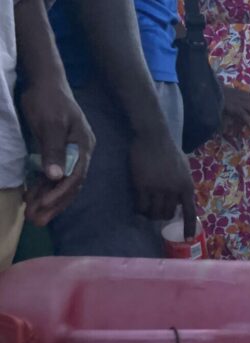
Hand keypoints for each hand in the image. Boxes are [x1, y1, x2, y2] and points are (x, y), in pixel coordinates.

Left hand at [20, 82, 95, 225]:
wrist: (46, 82)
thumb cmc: (48, 100)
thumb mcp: (49, 124)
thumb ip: (53, 150)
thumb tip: (56, 177)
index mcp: (83, 146)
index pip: (75, 176)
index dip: (59, 194)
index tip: (42, 206)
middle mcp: (81, 152)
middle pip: (71, 184)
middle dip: (54, 204)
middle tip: (38, 221)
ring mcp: (71, 153)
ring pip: (62, 182)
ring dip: (48, 199)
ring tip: (33, 216)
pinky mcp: (59, 152)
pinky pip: (54, 175)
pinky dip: (44, 187)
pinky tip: (32, 197)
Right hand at [130, 133, 199, 239]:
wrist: (154, 136)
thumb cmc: (169, 151)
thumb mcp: (184, 169)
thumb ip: (183, 185)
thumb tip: (181, 201)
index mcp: (187, 186)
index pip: (189, 212)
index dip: (189, 227)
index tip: (187, 239)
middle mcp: (174, 190)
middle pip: (168, 214)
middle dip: (162, 217)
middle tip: (156, 213)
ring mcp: (158, 188)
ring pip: (154, 212)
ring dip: (150, 215)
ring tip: (146, 210)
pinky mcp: (142, 185)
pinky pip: (141, 206)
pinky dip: (140, 210)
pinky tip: (138, 208)